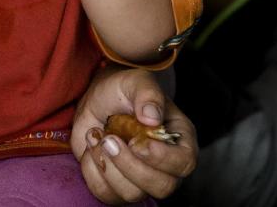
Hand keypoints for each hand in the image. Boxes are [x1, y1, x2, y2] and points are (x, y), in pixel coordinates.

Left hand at [72, 67, 196, 203]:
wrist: (98, 99)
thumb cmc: (124, 89)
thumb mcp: (136, 81)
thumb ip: (148, 94)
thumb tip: (152, 118)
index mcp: (179, 139)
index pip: (184, 163)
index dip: (162, 159)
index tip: (137, 142)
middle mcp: (165, 164)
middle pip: (161, 187)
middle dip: (130, 166)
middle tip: (110, 139)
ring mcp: (140, 178)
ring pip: (131, 194)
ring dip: (108, 167)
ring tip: (99, 137)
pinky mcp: (116, 184)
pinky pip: (106, 194)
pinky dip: (92, 172)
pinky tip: (92, 146)